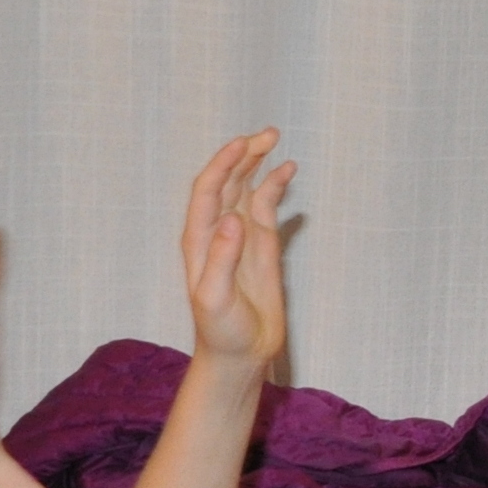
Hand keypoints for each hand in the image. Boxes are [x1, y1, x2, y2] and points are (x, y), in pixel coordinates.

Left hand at [179, 129, 293, 370]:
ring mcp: (240, 236)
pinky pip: (267, 207)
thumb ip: (222, 259)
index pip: (208, 191)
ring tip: (275, 139)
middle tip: (267, 134)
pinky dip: (276, 187)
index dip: (223, 164)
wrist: (239, 353)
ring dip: (257, 163)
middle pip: (227, 181)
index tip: (244, 145)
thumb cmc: (221, 330)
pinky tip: (287, 171)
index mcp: (200, 240)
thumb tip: (233, 219)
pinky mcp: (261, 246)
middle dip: (243, 155)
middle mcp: (217, 230)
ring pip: (246, 188)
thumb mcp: (215, 298)